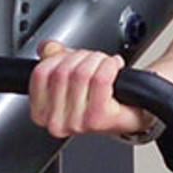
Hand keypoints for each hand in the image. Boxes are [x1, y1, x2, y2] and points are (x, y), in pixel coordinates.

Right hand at [28, 39, 152, 139]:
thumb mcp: (70, 75)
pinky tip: (114, 67)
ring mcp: (77, 123)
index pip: (41, 73)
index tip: (72, 58)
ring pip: (82, 73)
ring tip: (105, 65)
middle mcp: (56, 123)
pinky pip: (101, 78)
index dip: (59, 57)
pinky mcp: (98, 119)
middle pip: (62, 71)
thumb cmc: (99, 97)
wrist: (130, 112)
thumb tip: (47, 48)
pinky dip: (110, 65)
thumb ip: (53, 59)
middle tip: (94, 61)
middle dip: (82, 57)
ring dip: (98, 60)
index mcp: (41, 113)